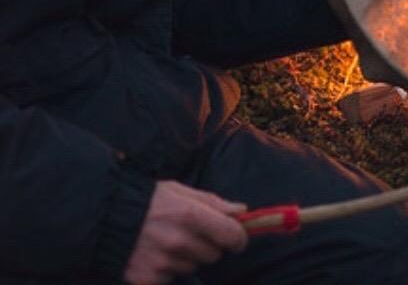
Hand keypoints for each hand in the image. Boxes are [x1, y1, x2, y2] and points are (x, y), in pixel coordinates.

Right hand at [123, 180, 247, 284]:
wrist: (106, 217)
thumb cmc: (148, 199)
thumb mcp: (180, 191)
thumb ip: (213, 202)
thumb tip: (241, 211)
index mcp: (191, 215)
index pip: (232, 235)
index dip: (238, 238)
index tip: (237, 238)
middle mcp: (180, 241)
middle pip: (214, 254)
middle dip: (208, 245)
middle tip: (190, 232)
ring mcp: (164, 263)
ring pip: (193, 267)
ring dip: (187, 257)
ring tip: (167, 241)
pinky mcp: (150, 280)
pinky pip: (173, 278)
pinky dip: (168, 270)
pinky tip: (155, 254)